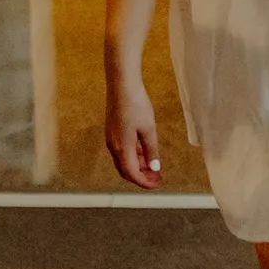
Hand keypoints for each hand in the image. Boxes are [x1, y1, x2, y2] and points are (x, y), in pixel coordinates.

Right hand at [105, 65, 161, 186]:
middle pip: (125, 170)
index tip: (157, 184)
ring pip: (123, 161)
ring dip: (137, 166)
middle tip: (155, 178)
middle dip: (140, 177)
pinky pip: (121, 151)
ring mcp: (111, 138)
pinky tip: (144, 152)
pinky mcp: (112, 131)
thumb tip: (154, 167)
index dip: (144, 182)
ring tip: (153, 166)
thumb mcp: (148, 129)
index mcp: (122, 148)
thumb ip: (151, 150)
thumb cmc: (136, 104)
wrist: (121, 84)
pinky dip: (133, 156)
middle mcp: (113, 146)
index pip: (132, 174)